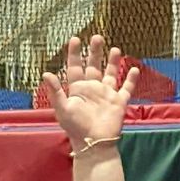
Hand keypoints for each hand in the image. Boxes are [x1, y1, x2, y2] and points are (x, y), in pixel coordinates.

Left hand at [39, 32, 137, 153]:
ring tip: (115, 49)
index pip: (75, 67)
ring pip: (110, 74)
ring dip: (113, 62)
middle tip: (97, 37)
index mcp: (78, 89)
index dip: (74, 54)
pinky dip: (130, 79)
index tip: (75, 39)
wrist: (94, 143)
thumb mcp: (63, 109)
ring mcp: (106, 95)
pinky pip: (126, 88)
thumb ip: (56, 91)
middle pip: (94, 66)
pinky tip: (134, 68)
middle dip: (95, 52)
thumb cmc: (76, 127)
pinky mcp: (119, 102)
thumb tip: (46, 73)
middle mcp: (92, 89)